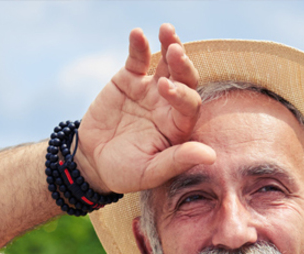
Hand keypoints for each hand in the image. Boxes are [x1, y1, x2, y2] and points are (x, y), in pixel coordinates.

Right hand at [74, 24, 216, 194]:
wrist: (93, 161)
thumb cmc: (125, 172)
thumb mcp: (149, 172)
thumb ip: (177, 161)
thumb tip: (211, 156)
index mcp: (179, 127)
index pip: (189, 106)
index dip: (182, 95)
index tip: (166, 89)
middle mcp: (170, 105)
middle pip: (185, 79)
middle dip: (182, 66)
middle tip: (176, 52)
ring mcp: (150, 89)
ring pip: (166, 64)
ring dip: (169, 46)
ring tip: (167, 31)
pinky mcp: (129, 79)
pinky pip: (137, 58)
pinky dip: (138, 45)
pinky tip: (138, 33)